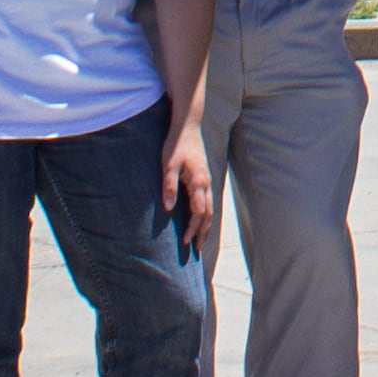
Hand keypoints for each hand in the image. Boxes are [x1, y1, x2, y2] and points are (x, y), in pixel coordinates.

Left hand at [162, 126, 218, 249]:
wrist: (187, 126)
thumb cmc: (176, 145)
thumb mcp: (168, 165)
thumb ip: (169, 186)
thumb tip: (169, 209)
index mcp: (199, 182)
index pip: (199, 213)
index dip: (193, 229)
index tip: (185, 243)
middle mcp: (206, 183)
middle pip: (208, 214)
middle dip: (203, 233)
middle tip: (198, 250)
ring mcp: (206, 180)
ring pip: (210, 208)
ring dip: (206, 225)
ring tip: (201, 240)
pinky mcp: (203, 177)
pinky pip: (207, 201)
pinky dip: (205, 214)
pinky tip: (200, 219)